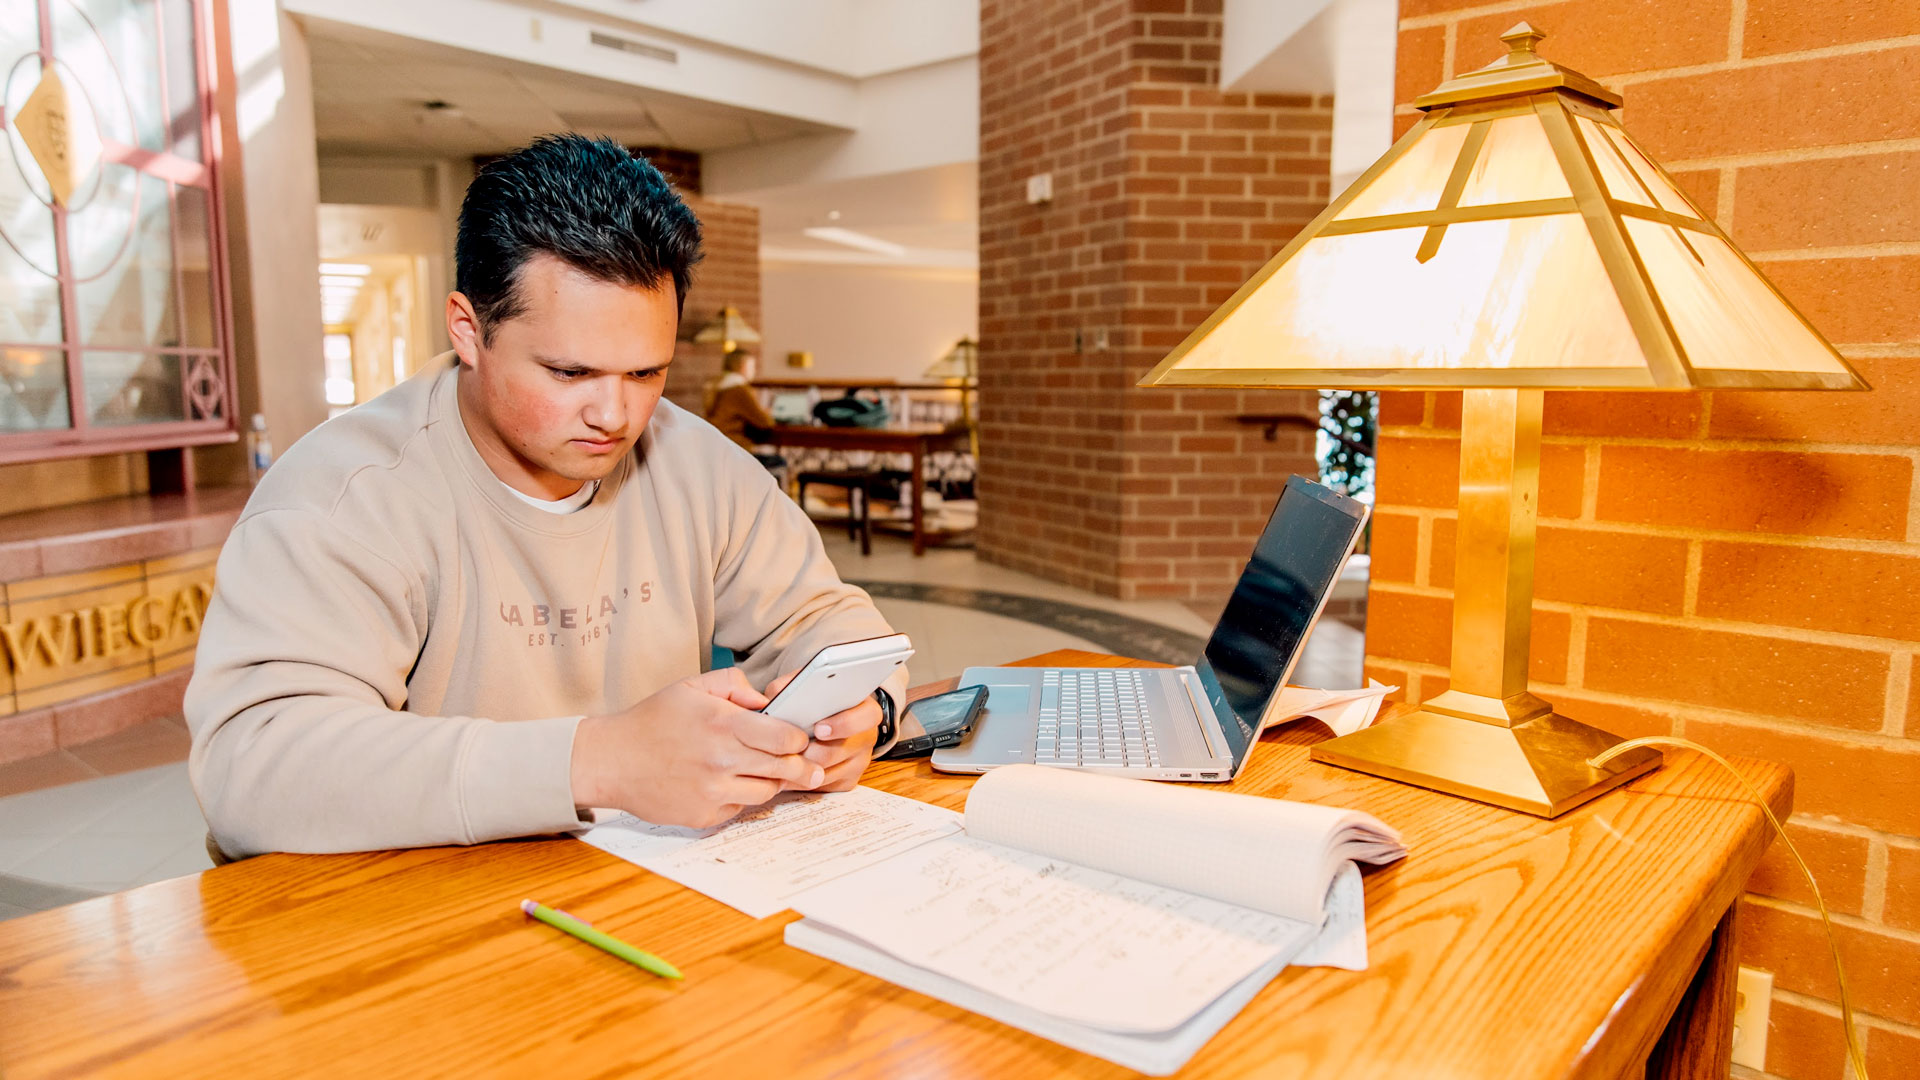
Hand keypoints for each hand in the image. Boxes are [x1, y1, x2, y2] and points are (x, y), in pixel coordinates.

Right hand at [570, 668, 823, 828]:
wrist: (611, 760)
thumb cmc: (651, 721)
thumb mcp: (690, 687)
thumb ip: (733, 684)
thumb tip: (765, 701)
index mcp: (722, 724)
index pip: (784, 737)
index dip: (798, 738)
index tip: (797, 737)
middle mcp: (721, 760)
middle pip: (784, 768)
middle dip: (799, 765)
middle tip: (804, 763)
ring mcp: (713, 792)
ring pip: (767, 792)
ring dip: (771, 781)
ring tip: (762, 770)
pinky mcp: (703, 816)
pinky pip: (739, 808)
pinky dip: (740, 797)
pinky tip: (728, 784)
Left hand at [761, 670, 883, 792]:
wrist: (829, 720)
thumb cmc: (818, 702)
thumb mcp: (808, 685)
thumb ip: (792, 685)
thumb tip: (775, 695)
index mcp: (865, 710)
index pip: (866, 717)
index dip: (844, 724)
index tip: (819, 728)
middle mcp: (866, 738)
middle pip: (837, 751)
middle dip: (808, 752)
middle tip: (786, 749)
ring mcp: (859, 762)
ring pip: (825, 773)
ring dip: (799, 768)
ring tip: (777, 760)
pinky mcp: (847, 781)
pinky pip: (822, 787)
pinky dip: (800, 781)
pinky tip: (785, 771)